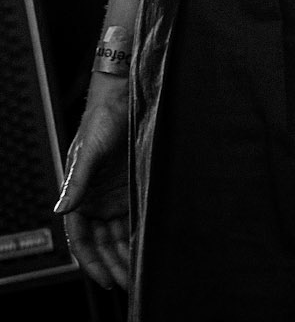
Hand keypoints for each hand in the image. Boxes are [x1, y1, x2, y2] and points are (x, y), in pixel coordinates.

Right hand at [55, 77, 130, 290]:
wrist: (128, 95)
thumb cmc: (103, 117)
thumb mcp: (90, 150)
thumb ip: (78, 181)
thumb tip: (62, 208)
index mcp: (80, 195)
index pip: (81, 240)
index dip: (91, 262)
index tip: (106, 279)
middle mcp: (96, 199)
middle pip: (102, 243)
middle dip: (113, 264)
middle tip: (128, 283)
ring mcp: (115, 195)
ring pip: (118, 235)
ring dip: (126, 254)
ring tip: (139, 273)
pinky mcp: (134, 187)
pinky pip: (134, 219)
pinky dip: (139, 236)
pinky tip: (149, 248)